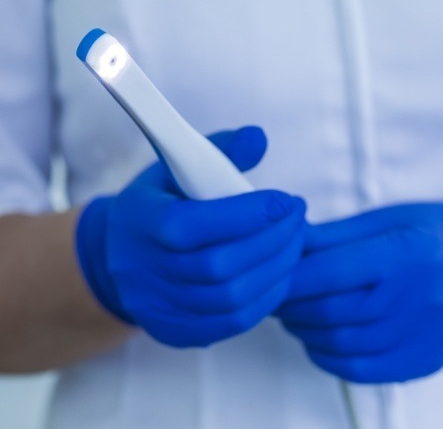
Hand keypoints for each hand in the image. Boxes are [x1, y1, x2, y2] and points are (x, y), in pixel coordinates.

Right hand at [76, 126, 306, 346]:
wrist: (118, 256)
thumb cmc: (160, 204)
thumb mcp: (176, 167)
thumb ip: (219, 150)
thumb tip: (259, 138)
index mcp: (140, 222)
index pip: (193, 225)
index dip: (247, 215)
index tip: (285, 201)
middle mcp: (142, 271)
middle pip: (219, 266)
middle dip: (272, 241)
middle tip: (298, 219)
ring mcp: (158, 307)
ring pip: (231, 298)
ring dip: (276, 269)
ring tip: (296, 242)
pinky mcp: (175, 331)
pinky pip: (232, 323)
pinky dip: (266, 298)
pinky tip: (280, 273)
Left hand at [277, 195, 442, 382]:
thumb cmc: (434, 231)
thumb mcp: (386, 218)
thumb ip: (334, 236)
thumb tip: (285, 245)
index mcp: (408, 252)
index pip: (332, 272)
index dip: (291, 277)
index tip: (270, 275)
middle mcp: (420, 297)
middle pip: (332, 312)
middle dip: (290, 306)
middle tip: (274, 296)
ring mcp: (425, 335)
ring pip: (342, 344)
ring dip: (305, 331)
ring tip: (293, 315)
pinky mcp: (426, 360)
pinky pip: (362, 371)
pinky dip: (329, 358)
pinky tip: (319, 340)